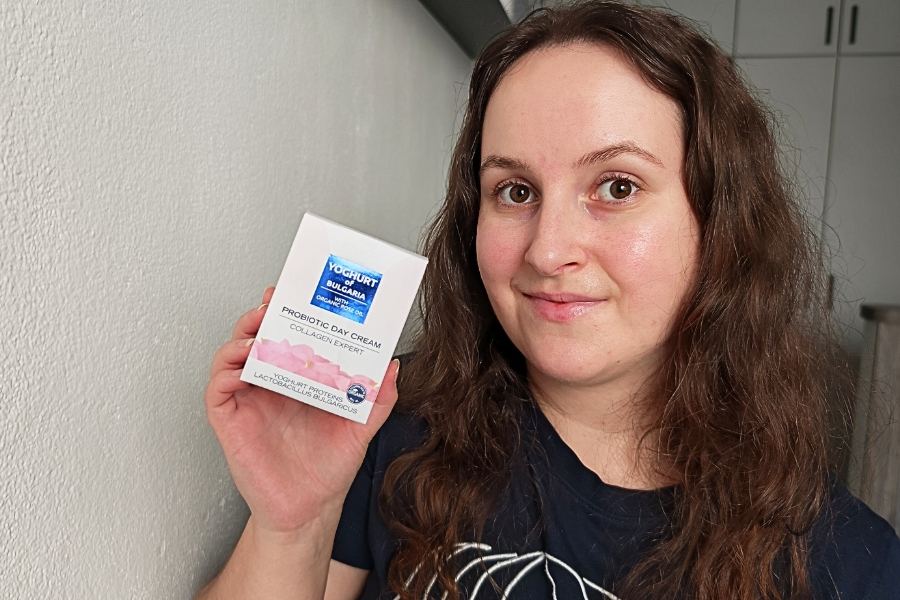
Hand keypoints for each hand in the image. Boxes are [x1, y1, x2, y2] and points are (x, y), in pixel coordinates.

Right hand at [204, 286, 399, 534]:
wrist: (310, 509)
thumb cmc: (329, 467)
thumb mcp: (361, 426)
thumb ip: (379, 397)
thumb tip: (393, 366)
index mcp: (298, 378)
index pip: (289, 335)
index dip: (289, 312)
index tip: (299, 294)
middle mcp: (271, 384)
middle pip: (257, 336)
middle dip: (262, 315)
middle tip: (274, 302)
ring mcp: (248, 400)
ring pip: (232, 355)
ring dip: (242, 337)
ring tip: (258, 331)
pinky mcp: (230, 421)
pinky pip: (217, 389)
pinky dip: (225, 373)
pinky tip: (242, 366)